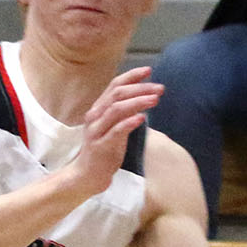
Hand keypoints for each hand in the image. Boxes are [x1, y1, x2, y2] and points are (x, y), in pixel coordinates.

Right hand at [65, 66, 163, 198]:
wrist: (86, 175)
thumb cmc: (104, 150)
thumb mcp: (113, 127)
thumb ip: (124, 112)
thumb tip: (144, 97)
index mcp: (99, 109)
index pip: (114, 85)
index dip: (131, 76)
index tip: (149, 71)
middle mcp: (95, 116)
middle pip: (117, 94)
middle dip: (140, 88)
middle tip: (160, 88)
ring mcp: (96, 131)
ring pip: (116, 109)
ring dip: (137, 102)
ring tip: (155, 100)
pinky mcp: (100, 146)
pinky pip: (115, 131)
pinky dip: (129, 122)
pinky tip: (142, 118)